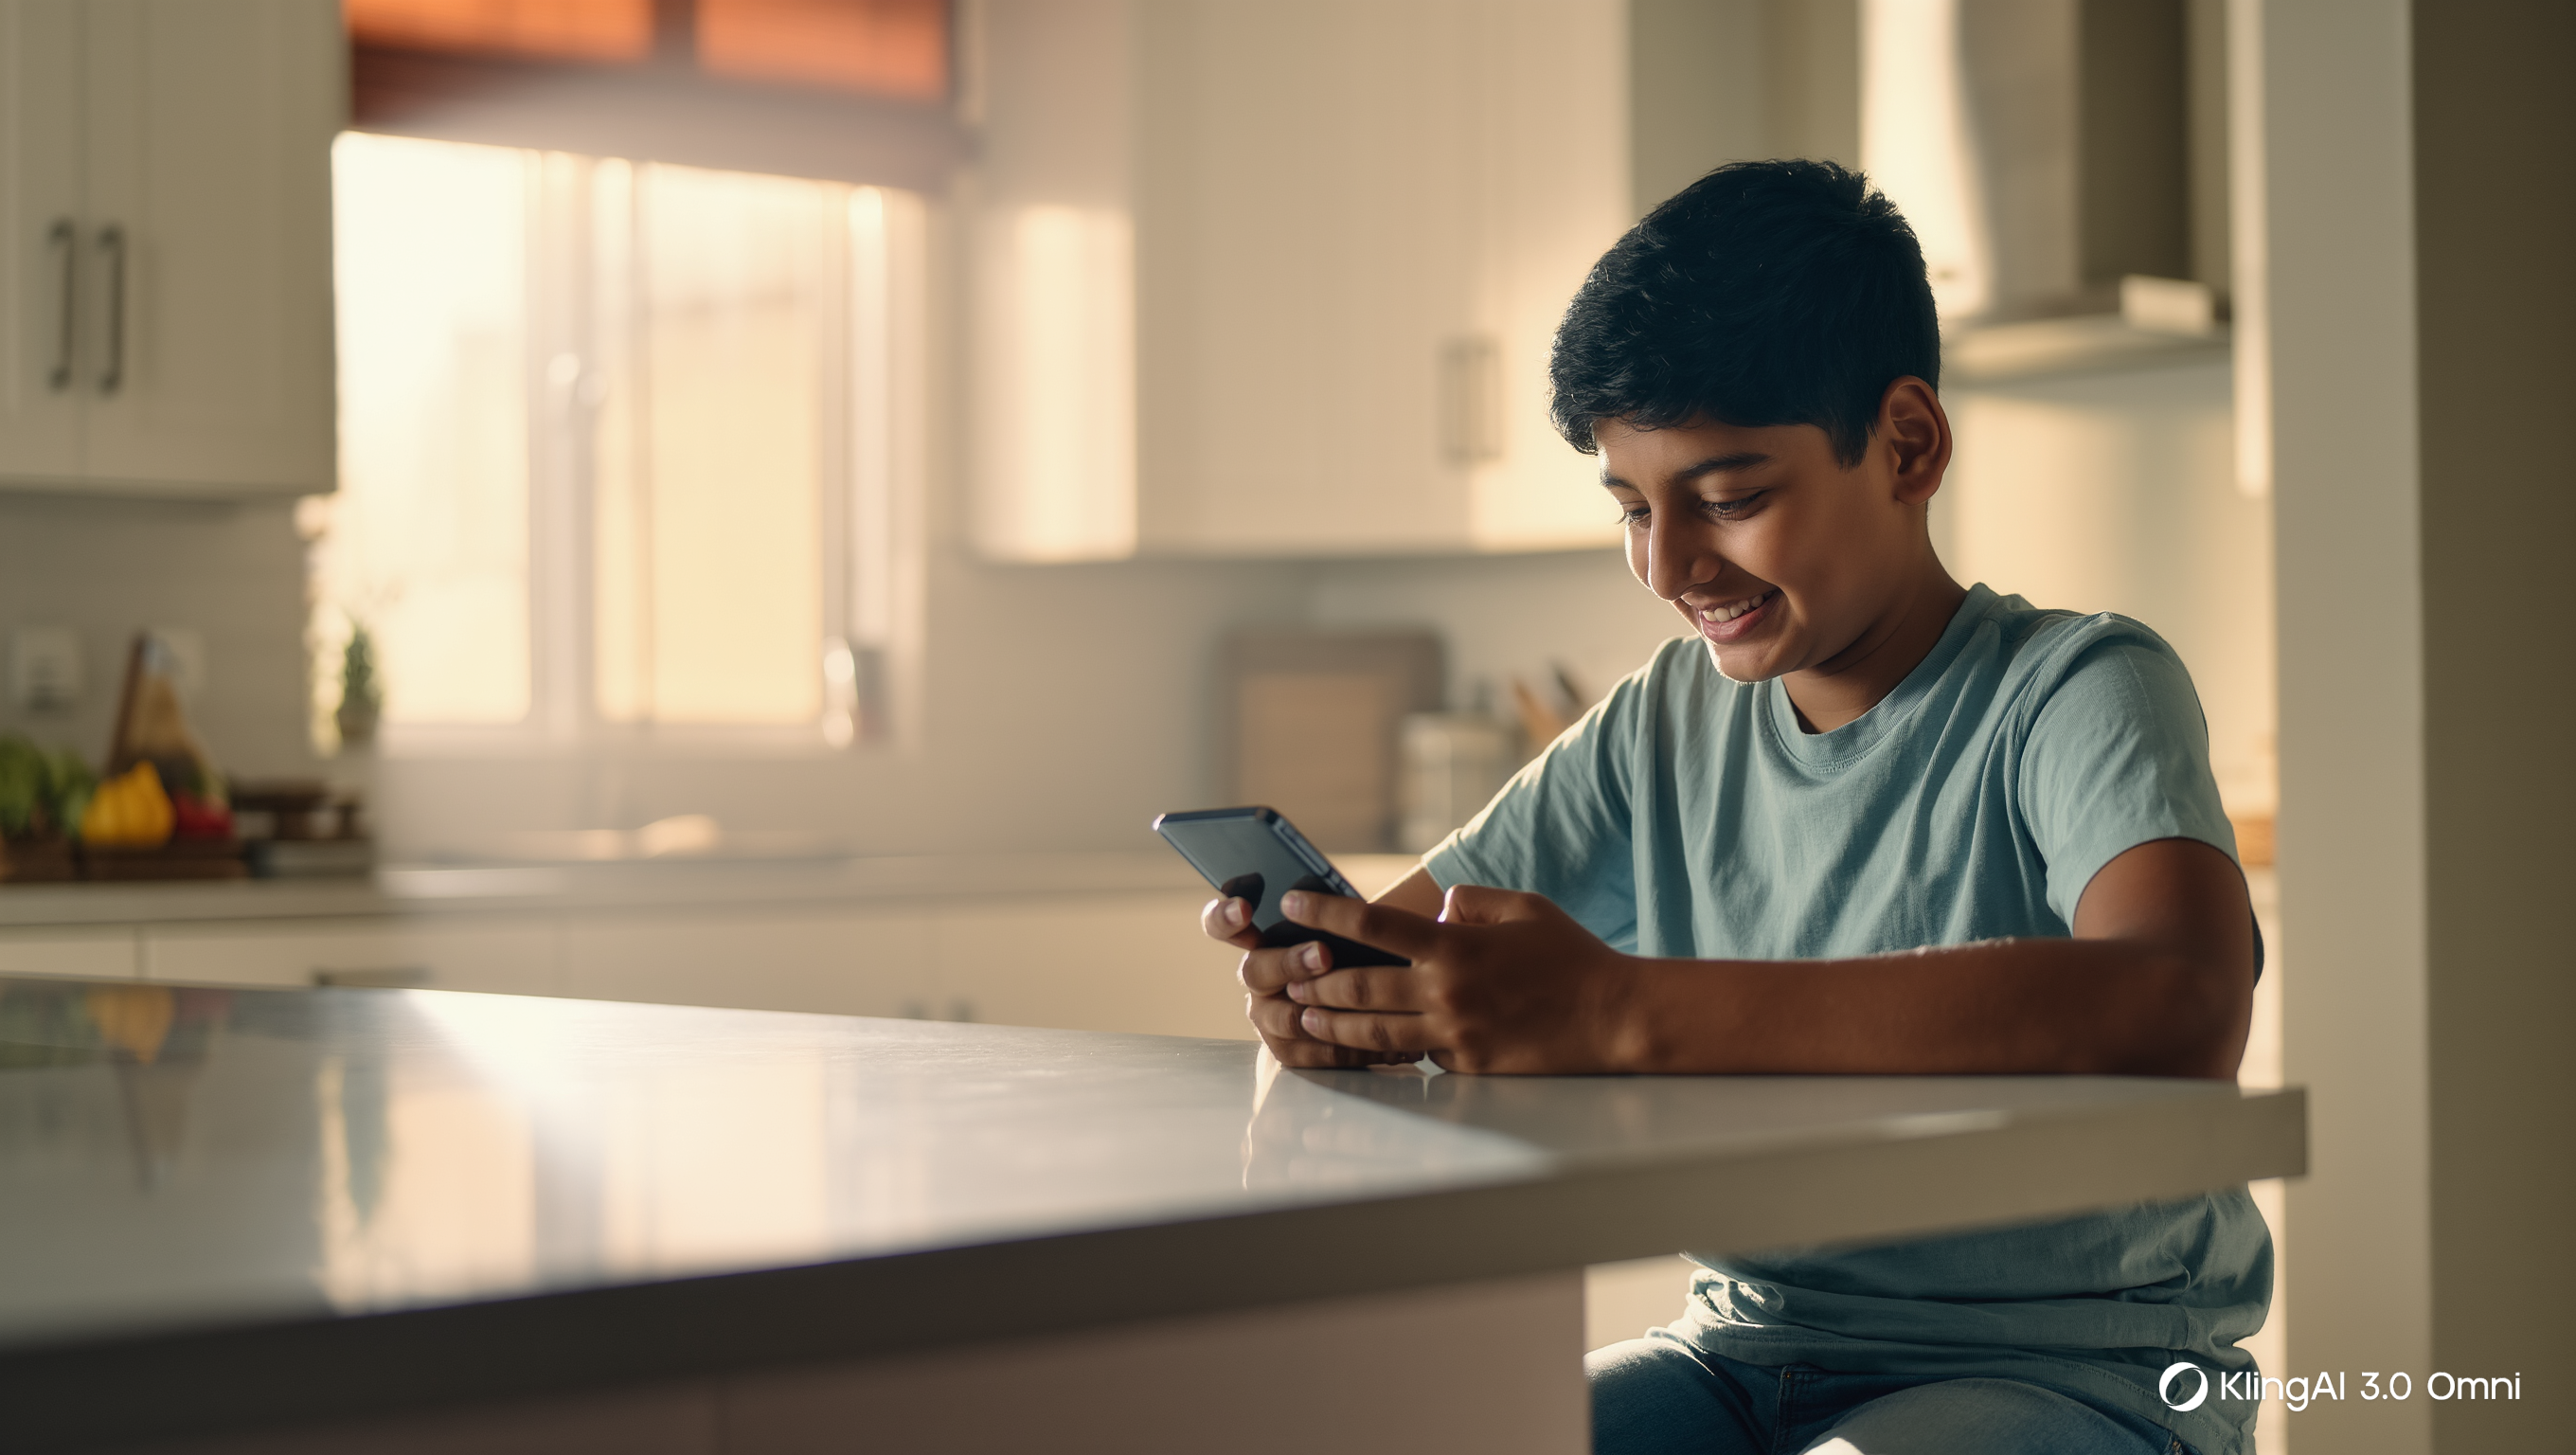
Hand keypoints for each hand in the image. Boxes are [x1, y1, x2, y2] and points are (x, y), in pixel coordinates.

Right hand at [1199, 894, 1417, 1068]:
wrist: (1371, 995)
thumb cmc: (1355, 947)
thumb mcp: (1345, 923)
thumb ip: (1339, 910)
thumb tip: (1373, 895)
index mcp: (1259, 938)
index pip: (1222, 924)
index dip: (1225, 917)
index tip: (1245, 909)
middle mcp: (1258, 977)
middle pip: (1254, 971)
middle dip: (1289, 961)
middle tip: (1324, 953)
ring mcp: (1267, 1015)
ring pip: (1280, 1017)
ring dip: (1318, 1009)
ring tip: (1357, 1004)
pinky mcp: (1287, 1050)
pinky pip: (1309, 1052)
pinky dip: (1346, 1047)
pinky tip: (1385, 1040)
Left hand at [1272, 884, 1639, 1072]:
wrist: (1614, 1017)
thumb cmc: (1570, 956)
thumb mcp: (1522, 907)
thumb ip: (1469, 901)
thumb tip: (1435, 909)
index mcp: (1454, 946)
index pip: (1371, 927)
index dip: (1323, 914)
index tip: (1291, 906)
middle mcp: (1446, 992)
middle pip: (1358, 988)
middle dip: (1314, 981)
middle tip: (1286, 975)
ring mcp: (1454, 1034)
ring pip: (1373, 1034)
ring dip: (1331, 1025)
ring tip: (1304, 1017)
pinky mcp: (1467, 1066)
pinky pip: (1415, 1055)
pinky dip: (1384, 1049)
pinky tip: (1360, 1045)